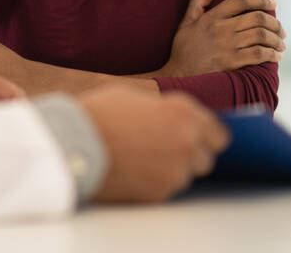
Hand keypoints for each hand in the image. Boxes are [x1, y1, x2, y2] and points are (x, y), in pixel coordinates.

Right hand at [78, 87, 229, 202]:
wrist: (72, 144)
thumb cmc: (98, 114)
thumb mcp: (134, 97)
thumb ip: (162, 110)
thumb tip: (173, 120)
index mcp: (184, 112)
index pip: (218, 133)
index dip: (204, 135)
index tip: (194, 137)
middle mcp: (187, 142)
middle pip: (206, 158)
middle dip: (189, 154)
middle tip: (162, 148)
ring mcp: (175, 171)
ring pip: (186, 175)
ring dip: (170, 169)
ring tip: (140, 159)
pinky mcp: (159, 193)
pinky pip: (165, 188)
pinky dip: (154, 182)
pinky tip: (132, 170)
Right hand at [158, 0, 285, 77]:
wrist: (178, 75)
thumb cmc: (183, 49)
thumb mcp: (186, 22)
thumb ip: (198, 2)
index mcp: (211, 17)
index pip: (240, 1)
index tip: (272, 2)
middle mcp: (220, 29)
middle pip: (257, 18)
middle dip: (274, 22)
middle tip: (281, 29)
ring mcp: (226, 46)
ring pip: (261, 36)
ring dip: (276, 39)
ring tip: (281, 43)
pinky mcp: (231, 62)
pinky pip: (259, 54)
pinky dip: (272, 54)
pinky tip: (276, 56)